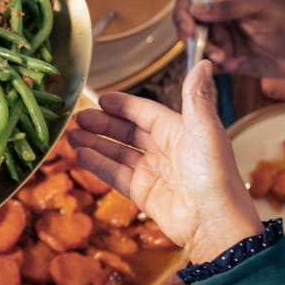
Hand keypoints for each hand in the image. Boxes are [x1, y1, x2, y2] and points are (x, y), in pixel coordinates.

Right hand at [66, 61, 262, 263]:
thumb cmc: (214, 174)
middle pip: (126, 131)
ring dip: (94, 143)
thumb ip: (196, 96)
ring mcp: (152, 172)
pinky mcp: (142, 193)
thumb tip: (204, 63)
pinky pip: (114, 174)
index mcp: (179, 130)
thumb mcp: (204, 129)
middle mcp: (164, 150)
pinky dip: (97, 164)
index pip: (144, 112)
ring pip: (116, 152)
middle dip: (101, 124)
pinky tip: (80, 154)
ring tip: (71, 135)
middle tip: (77, 118)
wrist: (213, 221)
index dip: (122, 105)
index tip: (101, 99)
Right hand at [173, 0, 284, 77]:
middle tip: (216, 51)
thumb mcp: (260, 8)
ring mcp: (224, 40)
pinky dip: (215, 68)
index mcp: (226, 0)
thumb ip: (227, 7)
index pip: (190, 2)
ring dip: (209, 56)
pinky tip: (234, 65)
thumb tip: (194, 8)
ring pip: (198, 48)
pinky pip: (208, 65)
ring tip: (229, 59)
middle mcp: (221, 19)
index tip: (192, 31)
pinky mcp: (228, 59)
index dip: (184, 15)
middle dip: (198, 41)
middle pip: (189, 28)